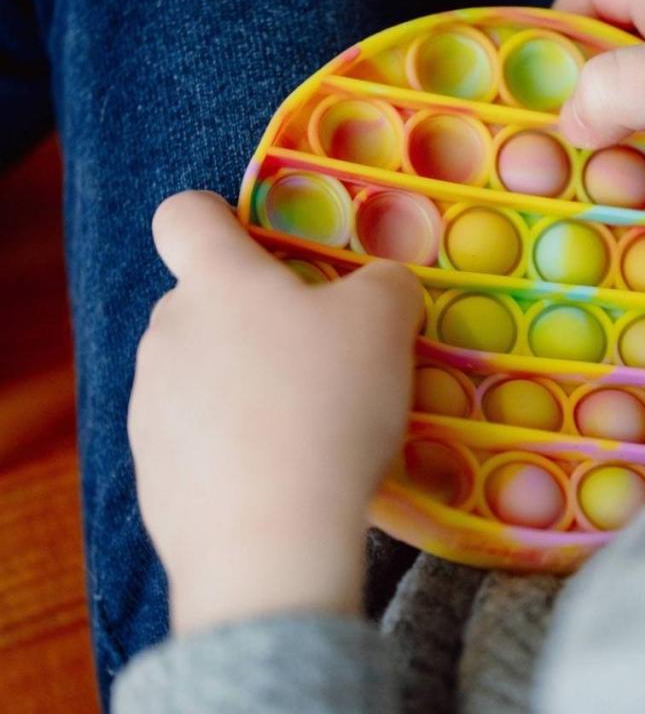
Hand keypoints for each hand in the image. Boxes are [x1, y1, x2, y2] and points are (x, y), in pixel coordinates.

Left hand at [128, 191, 420, 634]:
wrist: (271, 540)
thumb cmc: (328, 406)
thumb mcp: (384, 323)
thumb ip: (385, 284)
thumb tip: (378, 288)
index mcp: (216, 281)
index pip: (186, 215)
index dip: (220, 217)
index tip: (263, 250)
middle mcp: (166, 333)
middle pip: (206, 302)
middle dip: (256, 319)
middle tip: (320, 360)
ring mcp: (149, 406)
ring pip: (201, 372)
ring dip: (244, 385)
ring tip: (304, 430)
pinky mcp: (152, 473)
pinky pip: (196, 438)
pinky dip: (233, 446)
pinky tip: (278, 477)